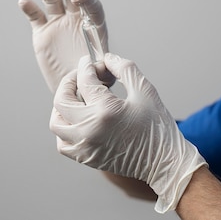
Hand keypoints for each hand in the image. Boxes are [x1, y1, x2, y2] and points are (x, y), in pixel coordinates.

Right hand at [18, 0, 108, 91]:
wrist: (72, 88)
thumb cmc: (91, 81)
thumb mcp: (101, 76)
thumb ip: (101, 68)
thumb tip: (99, 65)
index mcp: (95, 27)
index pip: (93, 9)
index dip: (87, 1)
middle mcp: (77, 20)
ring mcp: (59, 24)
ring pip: (52, 0)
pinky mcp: (42, 32)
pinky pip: (36, 17)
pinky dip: (30, 9)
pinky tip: (24, 2)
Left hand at [50, 54, 206, 212]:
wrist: (164, 161)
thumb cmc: (157, 127)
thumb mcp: (145, 90)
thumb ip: (124, 69)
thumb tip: (107, 59)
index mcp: (105, 110)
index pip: (85, 80)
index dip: (88, 66)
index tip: (93, 62)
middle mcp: (89, 130)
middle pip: (62, 101)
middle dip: (68, 83)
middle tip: (80, 76)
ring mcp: (85, 146)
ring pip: (57, 124)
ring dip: (62, 108)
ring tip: (77, 99)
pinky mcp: (86, 158)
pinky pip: (63, 143)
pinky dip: (65, 129)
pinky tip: (79, 120)